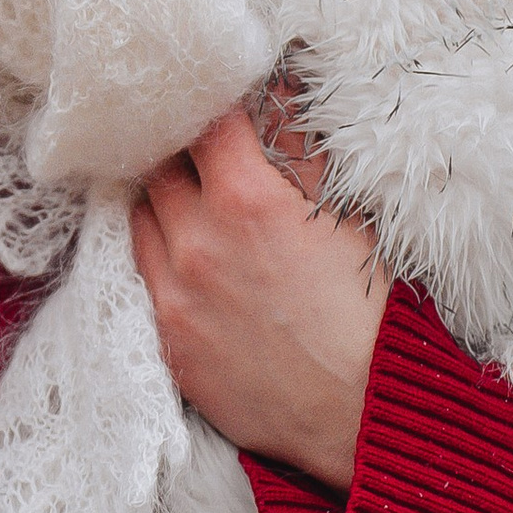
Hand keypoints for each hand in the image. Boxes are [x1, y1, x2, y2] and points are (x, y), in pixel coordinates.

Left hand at [128, 95, 387, 492]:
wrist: (366, 415)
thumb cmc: (373, 315)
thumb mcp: (349, 217)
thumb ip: (303, 153)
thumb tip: (280, 96)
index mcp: (247, 199)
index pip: (202, 120)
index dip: (211, 105)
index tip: (219, 103)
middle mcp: (196, 240)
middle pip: (159, 165)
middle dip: (181, 152)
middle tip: (202, 151)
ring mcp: (173, 292)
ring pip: (140, 216)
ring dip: (162, 203)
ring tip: (192, 204)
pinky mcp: (167, 337)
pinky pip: (142, 275)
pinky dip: (159, 256)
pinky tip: (188, 259)